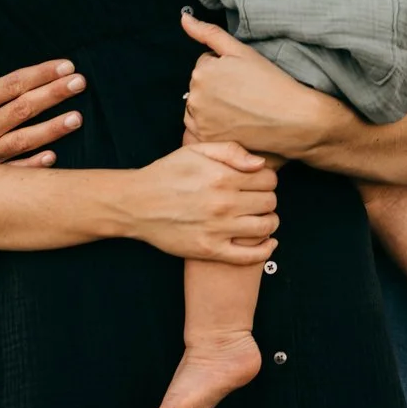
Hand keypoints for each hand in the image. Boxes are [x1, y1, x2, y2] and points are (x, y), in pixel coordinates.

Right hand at [0, 25, 86, 167]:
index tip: (66, 65)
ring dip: (52, 130)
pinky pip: (15, 170)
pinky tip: (53, 156)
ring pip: (23, 140)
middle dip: (53, 95)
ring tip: (77, 118)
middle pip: (22, 110)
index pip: (12, 85)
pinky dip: (33, 165)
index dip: (40, 74)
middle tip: (79, 83)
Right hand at [126, 140, 279, 262]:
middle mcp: (224, 203)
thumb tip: (260, 164)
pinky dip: (265, 250)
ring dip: (270, 221)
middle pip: (269, 202)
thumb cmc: (166, 174)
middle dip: (267, 198)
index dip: (267, 179)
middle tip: (256, 199)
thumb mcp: (195, 151)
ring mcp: (218, 229)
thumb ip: (231, 151)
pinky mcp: (211, 250)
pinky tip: (268, 243)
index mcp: (222, 177)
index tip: (258, 182)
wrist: (136, 204)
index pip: (269, 179)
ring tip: (260, 217)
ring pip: (266, 227)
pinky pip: (250, 256)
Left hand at [180, 11, 341, 157]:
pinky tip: (234, 126)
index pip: (206, 66)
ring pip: (200, 109)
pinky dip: (212, 128)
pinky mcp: (207, 142)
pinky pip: (200, 131)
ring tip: (242, 111)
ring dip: (213, 109)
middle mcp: (194, 97)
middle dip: (217, 90)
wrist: (294, 120)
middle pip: (200, 88)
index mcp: (201, 71)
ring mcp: (199, 122)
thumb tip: (183, 18)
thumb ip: (208, 33)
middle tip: (245, 96)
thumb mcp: (241, 51)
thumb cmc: (271, 83)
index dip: (226, 71)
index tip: (244, 80)